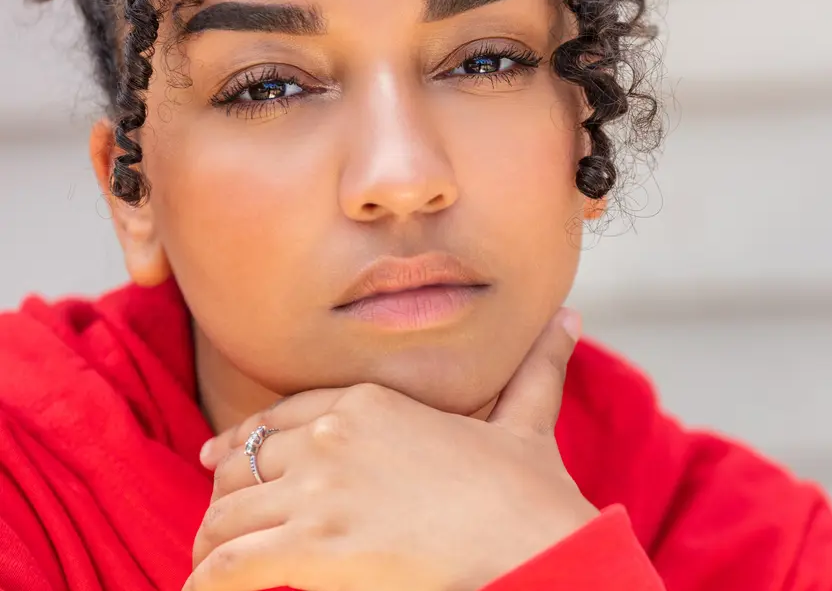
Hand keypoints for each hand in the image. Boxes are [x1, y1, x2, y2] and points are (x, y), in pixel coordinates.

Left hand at [187, 308, 596, 590]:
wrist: (535, 541)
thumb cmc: (530, 492)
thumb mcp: (527, 422)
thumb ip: (537, 369)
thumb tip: (570, 320)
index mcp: (373, 402)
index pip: (284, 415)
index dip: (247, 439)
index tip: (219, 457)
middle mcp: (336, 436)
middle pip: (247, 459)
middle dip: (227, 492)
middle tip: (220, 523)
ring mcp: (321, 488)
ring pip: (230, 510)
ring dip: (213, 541)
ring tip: (208, 564)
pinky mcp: (315, 543)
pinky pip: (232, 564)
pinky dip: (207, 582)